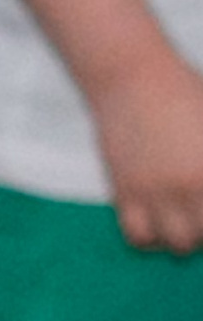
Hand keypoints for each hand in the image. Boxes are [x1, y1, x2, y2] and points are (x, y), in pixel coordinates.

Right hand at [89, 48, 202, 251]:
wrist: (131, 77)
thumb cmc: (183, 91)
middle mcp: (187, 186)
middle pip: (202, 233)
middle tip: (199, 211)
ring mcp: (154, 193)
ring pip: (175, 242)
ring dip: (182, 236)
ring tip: (181, 220)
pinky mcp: (125, 193)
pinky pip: (138, 236)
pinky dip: (150, 237)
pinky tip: (156, 220)